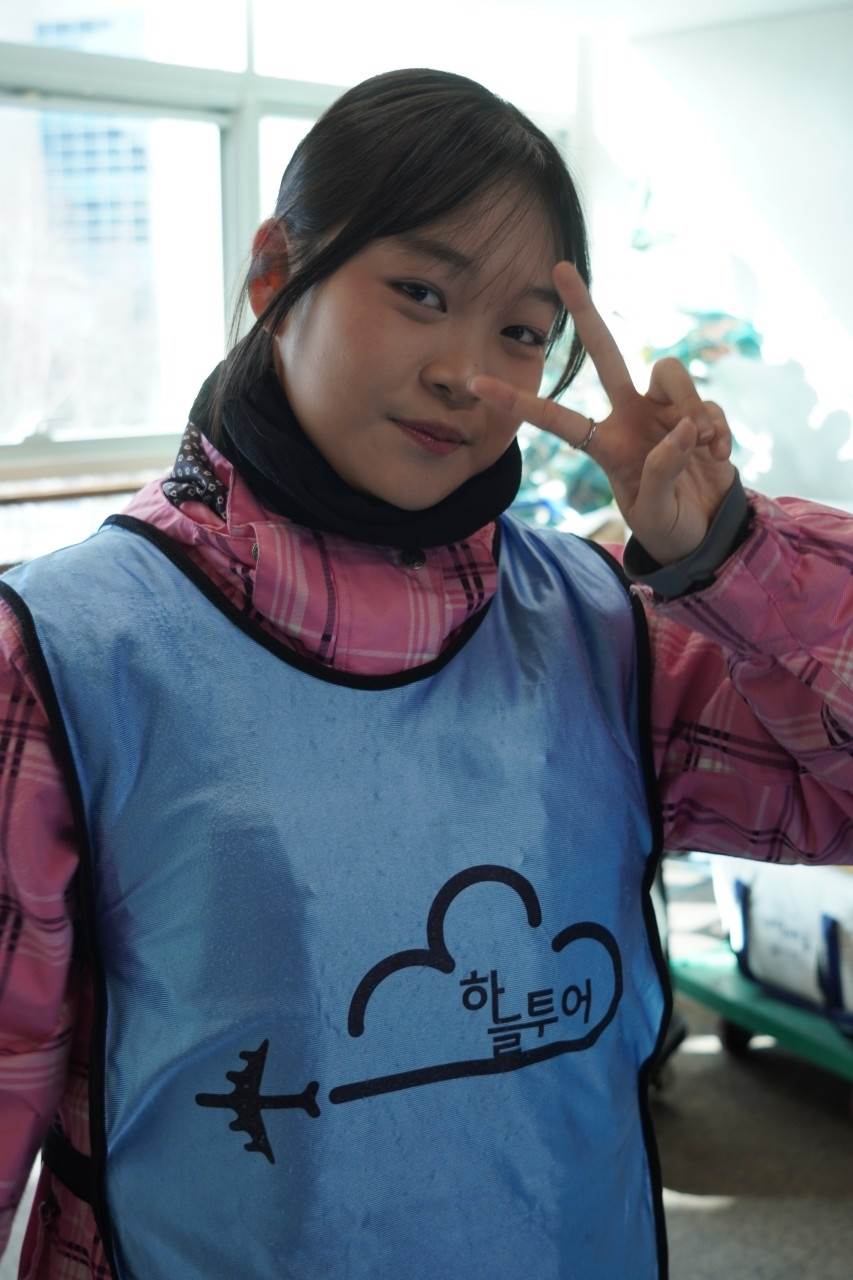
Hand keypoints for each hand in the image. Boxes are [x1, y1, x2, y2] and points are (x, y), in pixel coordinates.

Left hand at [468, 261, 736, 564]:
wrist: (708, 530)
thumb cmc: (669, 526)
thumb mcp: (655, 513)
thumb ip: (662, 473)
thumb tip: (682, 428)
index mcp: (605, 445)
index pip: (556, 419)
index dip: (519, 402)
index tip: (475, 384)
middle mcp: (630, 416)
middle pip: (605, 352)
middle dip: (585, 310)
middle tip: (561, 268)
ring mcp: (664, 410)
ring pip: (670, 371)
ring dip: (690, 408)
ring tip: (701, 449)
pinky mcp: (698, 411)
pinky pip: (707, 405)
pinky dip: (717, 432)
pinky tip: (719, 459)